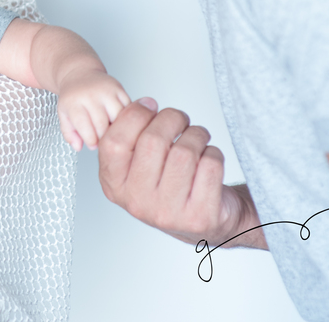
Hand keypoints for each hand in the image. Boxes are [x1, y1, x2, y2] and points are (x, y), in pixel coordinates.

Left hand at [55, 70, 129, 150]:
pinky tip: (120, 121)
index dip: (91, 141)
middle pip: (103, 125)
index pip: (85, 128)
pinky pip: (129, 108)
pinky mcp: (120, 88)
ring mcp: (106, 91)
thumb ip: (69, 133)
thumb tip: (78, 147)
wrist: (80, 74)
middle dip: (104, 138)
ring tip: (112, 131)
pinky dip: (127, 118)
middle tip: (104, 141)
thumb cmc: (73, 97)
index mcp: (74, 103)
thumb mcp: (64, 114)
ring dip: (118, 128)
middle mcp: (90, 95)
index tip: (93, 145)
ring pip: (119, 118)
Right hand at [97, 98, 262, 247]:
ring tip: (198, 138)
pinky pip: (210, 165)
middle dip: (172, 118)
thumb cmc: (170, 186)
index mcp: (114, 186)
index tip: (150, 106)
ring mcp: (168, 213)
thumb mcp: (137, 165)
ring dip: (197, 134)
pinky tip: (208, 160)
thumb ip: (130, 136)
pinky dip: (214, 153)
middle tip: (181, 119)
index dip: (135, 115)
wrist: (205, 223)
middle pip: (152, 141)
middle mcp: (137, 203)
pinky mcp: (200, 216)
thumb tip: (144, 104)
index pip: (114, 142)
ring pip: (184, 151)